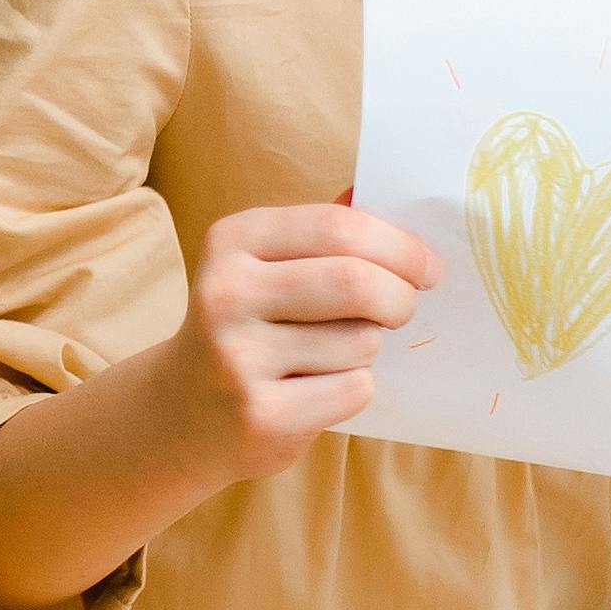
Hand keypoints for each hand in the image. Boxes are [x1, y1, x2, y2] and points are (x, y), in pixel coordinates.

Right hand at [144, 200, 444, 480]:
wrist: (182, 411)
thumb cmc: (249, 325)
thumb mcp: (267, 265)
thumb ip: (325, 231)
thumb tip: (388, 195)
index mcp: (232, 241)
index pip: (338, 227)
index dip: (400, 246)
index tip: (428, 267)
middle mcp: (225, 293)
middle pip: (355, 282)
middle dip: (400, 297)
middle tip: (404, 309)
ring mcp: (237, 357)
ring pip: (360, 342)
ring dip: (368, 348)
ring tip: (334, 354)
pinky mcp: (260, 414)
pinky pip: (352, 390)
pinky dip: (353, 388)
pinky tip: (317, 389)